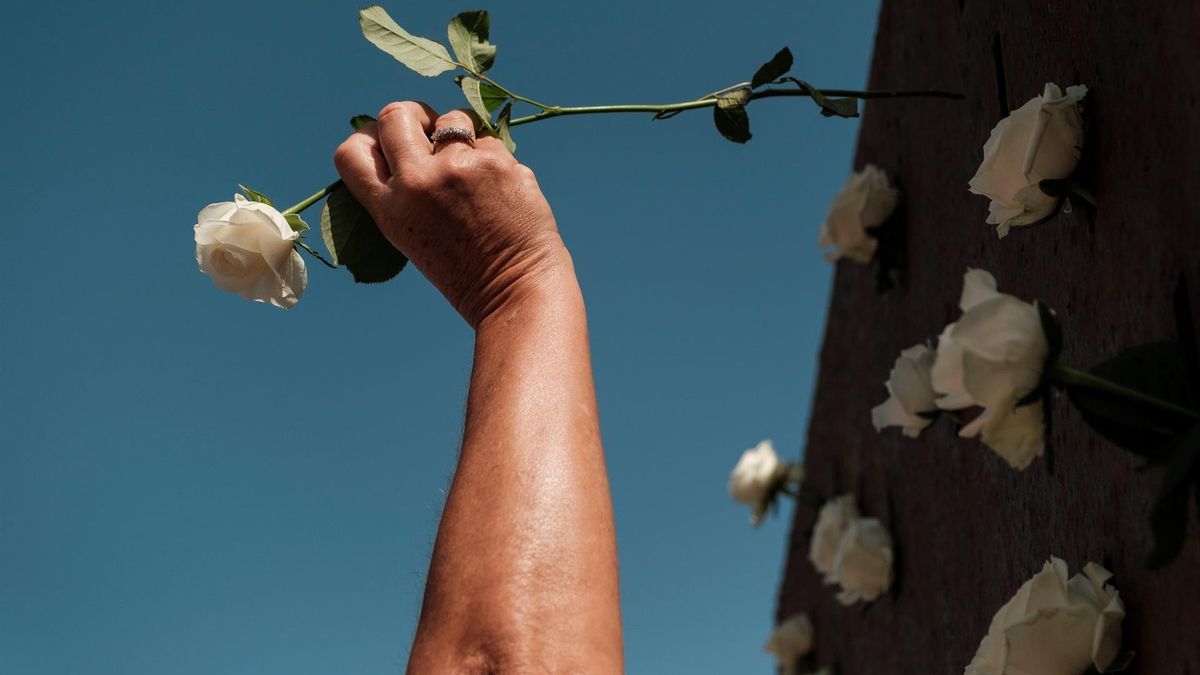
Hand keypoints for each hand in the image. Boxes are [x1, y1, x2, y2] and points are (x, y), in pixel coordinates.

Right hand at [333, 101, 567, 326]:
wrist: (516, 289)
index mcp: (390, 209)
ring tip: (472, 170)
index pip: (351, 152)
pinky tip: (500, 188)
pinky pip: (488, 140)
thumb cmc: (465, 268)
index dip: (369, 140)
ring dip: (460, 134)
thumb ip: (400, 192)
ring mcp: (457, 168)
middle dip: (413, 116)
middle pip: (394, 115)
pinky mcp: (495, 162)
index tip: (389, 143)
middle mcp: (416, 183)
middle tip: (430, 132)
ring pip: (450, 119)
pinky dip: (494, 158)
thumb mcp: (410, 236)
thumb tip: (408, 139)